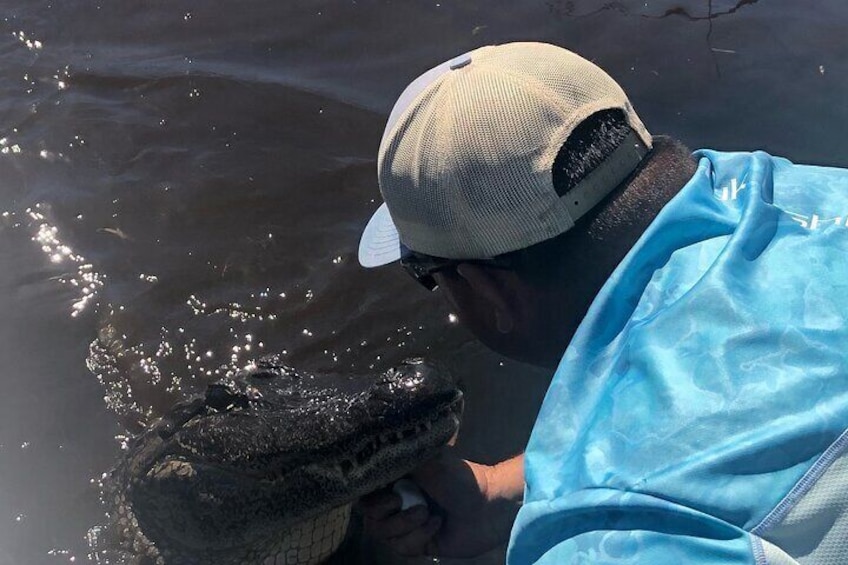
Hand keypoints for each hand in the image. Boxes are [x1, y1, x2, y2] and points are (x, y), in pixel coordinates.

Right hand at [360, 452, 523, 558]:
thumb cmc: (459, 478)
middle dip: (391, 514)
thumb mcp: (426, 459)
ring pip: (384, 535)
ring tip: (429, 514)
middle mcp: (397, 502)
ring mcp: (407, 524)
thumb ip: (396, 458)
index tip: (390, 493)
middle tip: (413, 503)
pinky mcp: (418, 544)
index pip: (366, 492)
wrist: (487, 505)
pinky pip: (402, 548)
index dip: (371, 498)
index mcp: (396, 480)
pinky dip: (419, 536)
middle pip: (371, 518)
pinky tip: (437, 525)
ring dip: (407, 525)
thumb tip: (373, 452)